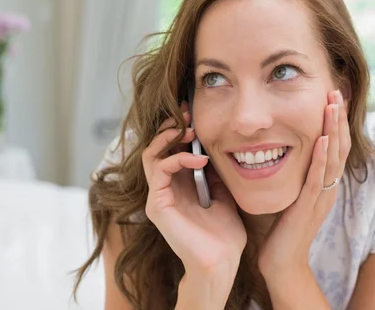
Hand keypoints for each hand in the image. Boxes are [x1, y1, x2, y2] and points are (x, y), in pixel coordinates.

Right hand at [142, 102, 246, 283]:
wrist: (221, 261)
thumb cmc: (224, 234)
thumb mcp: (222, 194)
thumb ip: (213, 174)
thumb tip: (212, 150)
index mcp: (180, 185)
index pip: (171, 149)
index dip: (180, 130)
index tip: (194, 113)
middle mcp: (166, 188)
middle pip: (156, 147)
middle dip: (171, 127)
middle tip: (187, 112)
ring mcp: (159, 196)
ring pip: (151, 154)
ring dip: (169, 137)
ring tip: (190, 131)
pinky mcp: (157, 204)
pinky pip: (159, 170)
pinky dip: (178, 158)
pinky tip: (200, 160)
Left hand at [258, 90, 350, 284]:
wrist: (281, 262)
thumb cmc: (281, 228)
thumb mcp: (290, 192)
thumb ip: (292, 172)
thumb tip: (277, 146)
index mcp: (323, 183)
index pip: (335, 146)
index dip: (336, 121)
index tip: (332, 97)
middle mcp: (327, 187)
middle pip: (339, 146)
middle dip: (338, 118)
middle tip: (336, 90)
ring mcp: (320, 197)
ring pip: (332, 157)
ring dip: (333, 129)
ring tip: (333, 105)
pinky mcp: (308, 207)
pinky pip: (317, 178)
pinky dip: (320, 157)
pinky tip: (321, 138)